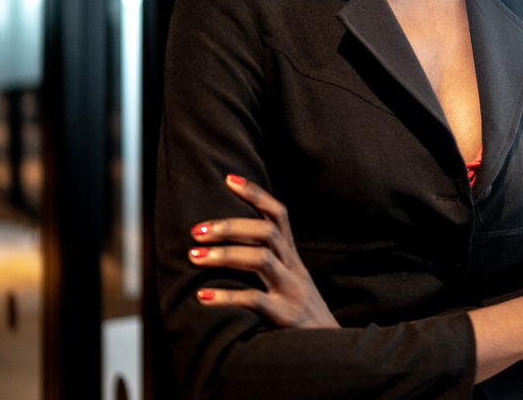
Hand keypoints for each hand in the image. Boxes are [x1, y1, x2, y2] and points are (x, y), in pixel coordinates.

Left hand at [188, 173, 338, 328]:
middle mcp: (293, 266)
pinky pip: (254, 300)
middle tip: (197, 230)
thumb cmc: (299, 308)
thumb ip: (269, 258)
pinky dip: (226, 296)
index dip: (256, 194)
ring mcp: (290, 289)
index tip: (229, 179)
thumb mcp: (290, 277)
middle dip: (230, 226)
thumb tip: (228, 239)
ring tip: (195, 256)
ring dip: (225, 254)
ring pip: (260, 260)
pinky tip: (203, 295)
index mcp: (292, 255)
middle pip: (266, 232)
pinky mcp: (283, 314)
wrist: (328, 342)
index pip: (278, 214)